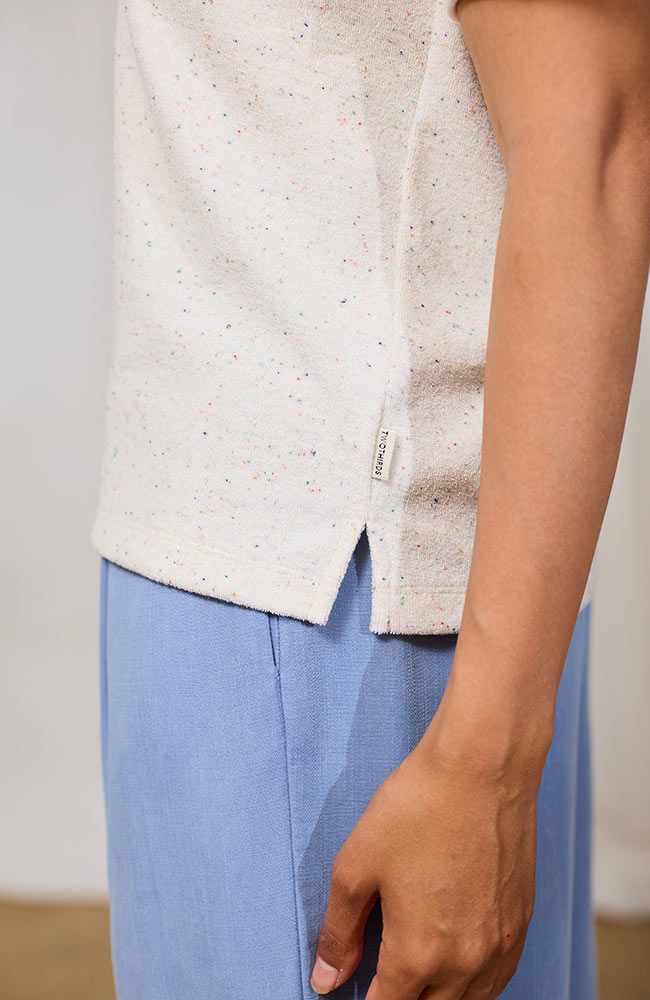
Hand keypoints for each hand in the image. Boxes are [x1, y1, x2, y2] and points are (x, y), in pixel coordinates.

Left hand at [309, 700, 539, 998]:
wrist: (482, 767)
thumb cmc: (417, 807)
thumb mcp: (356, 864)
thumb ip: (339, 930)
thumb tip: (327, 978)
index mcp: (418, 955)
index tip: (355, 986)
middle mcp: (465, 963)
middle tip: (383, 974)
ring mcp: (500, 945)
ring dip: (441, 997)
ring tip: (417, 975)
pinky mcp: (522, 922)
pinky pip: (499, 978)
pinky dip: (475, 982)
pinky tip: (457, 962)